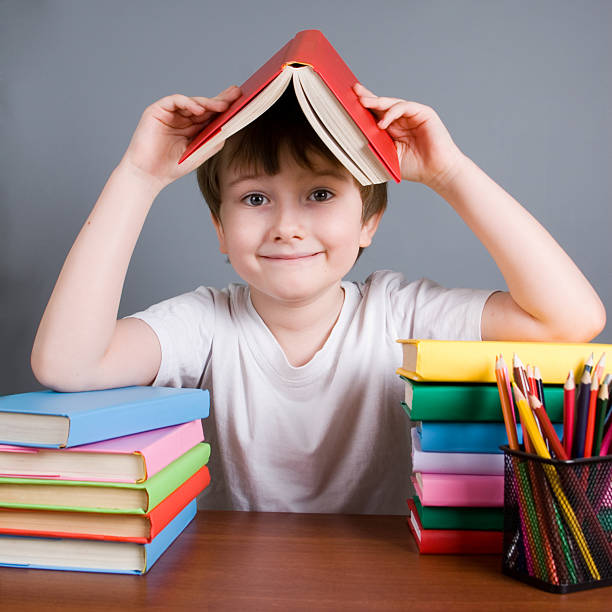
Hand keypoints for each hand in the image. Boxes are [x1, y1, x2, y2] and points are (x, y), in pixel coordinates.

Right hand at [121, 86, 241, 188]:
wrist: (149, 175)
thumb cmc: (173, 166)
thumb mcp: (200, 153)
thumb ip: (214, 140)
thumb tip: (230, 127)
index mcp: (192, 127)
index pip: (210, 114)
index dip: (225, 106)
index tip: (242, 100)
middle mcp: (182, 118)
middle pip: (204, 105)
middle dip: (220, 100)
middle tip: (236, 95)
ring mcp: (170, 113)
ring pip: (192, 102)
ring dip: (207, 103)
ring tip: (221, 106)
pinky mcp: (157, 111)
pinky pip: (175, 101)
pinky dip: (187, 103)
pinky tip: (199, 110)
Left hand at [354, 83, 463, 189]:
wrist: (436, 171)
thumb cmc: (413, 168)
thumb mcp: (387, 157)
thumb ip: (374, 147)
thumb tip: (350, 142)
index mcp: (392, 129)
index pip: (375, 115)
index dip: (362, 108)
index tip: (345, 101)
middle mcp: (401, 119)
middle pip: (381, 105)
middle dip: (367, 98)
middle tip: (353, 91)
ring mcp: (412, 115)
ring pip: (391, 103)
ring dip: (376, 102)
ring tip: (363, 103)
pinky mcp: (423, 113)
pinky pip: (404, 107)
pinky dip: (392, 112)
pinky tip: (383, 122)